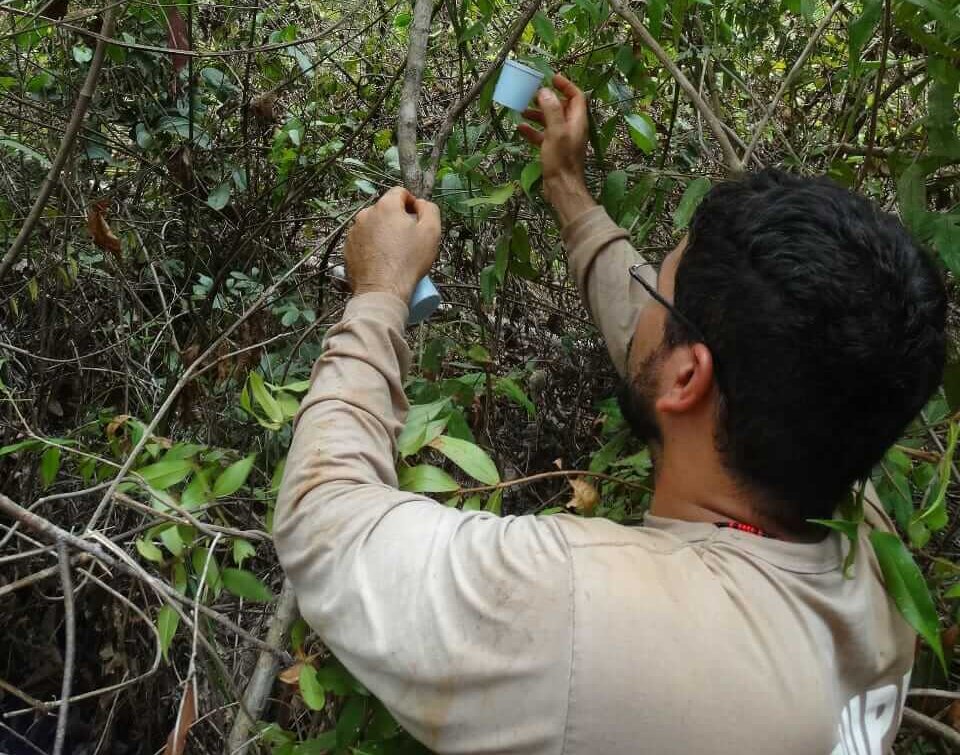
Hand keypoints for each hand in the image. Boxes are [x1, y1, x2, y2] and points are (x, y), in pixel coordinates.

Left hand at [344, 186, 440, 302]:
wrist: (382, 291)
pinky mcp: (348, 248)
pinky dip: (372, 246)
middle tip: (408, 240)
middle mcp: (366, 214)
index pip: (400, 192)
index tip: (417, 220)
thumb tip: (421, 204)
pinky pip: (363, 241)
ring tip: (393, 253)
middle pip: (385, 209)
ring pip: (373, 225)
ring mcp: (354, 232)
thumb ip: (430, 209)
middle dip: (397, 220)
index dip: (412, 203)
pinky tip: (381, 260)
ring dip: (383, 233)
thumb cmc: (408, 262)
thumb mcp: (431, 232)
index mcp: (386, 206)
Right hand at [517, 74, 594, 225]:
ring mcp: (562, 139)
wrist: (562, 188)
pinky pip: (543, 135)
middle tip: (531, 92)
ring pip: (550, 120)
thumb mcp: (556, 132)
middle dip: (547, 98)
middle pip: (561, 106)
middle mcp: (572, 128)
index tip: (551, 78)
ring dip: (537, 113)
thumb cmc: (561, 160)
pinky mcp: (553, 150)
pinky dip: (533, 131)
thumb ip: (551, 110)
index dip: (565, 85)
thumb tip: (544, 91)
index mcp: (577, 121)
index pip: (576, 96)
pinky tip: (520, 128)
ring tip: (522, 109)